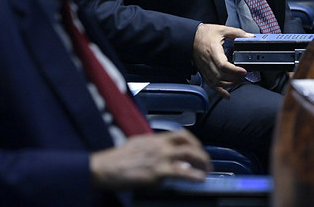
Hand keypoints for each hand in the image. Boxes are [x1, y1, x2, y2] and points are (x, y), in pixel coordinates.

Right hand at [90, 129, 210, 188]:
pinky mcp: (157, 171)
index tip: (197, 147)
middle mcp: (159, 145)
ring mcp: (159, 157)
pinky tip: (200, 179)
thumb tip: (160, 156)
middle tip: (206, 161)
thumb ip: (150, 148)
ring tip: (207, 169)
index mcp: (153, 138)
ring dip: (201, 161)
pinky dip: (193, 175)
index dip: (192, 140)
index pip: (178, 134)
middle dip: (200, 151)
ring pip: (188, 154)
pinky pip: (181, 172)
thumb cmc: (117, 159)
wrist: (106, 167)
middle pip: (187, 142)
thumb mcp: (135, 146)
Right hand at [192, 23, 251, 97]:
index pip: (223, 64)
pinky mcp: (203, 71)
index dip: (234, 70)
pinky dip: (219, 91)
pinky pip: (210, 84)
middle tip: (243, 75)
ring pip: (216, 82)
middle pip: (220, 75)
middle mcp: (208, 61)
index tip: (243, 71)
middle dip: (234, 78)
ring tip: (237, 81)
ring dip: (228, 85)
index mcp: (213, 50)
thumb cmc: (204, 33)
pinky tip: (227, 95)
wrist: (190, 36)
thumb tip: (250, 37)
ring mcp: (204, 68)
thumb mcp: (222, 29)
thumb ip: (237, 33)